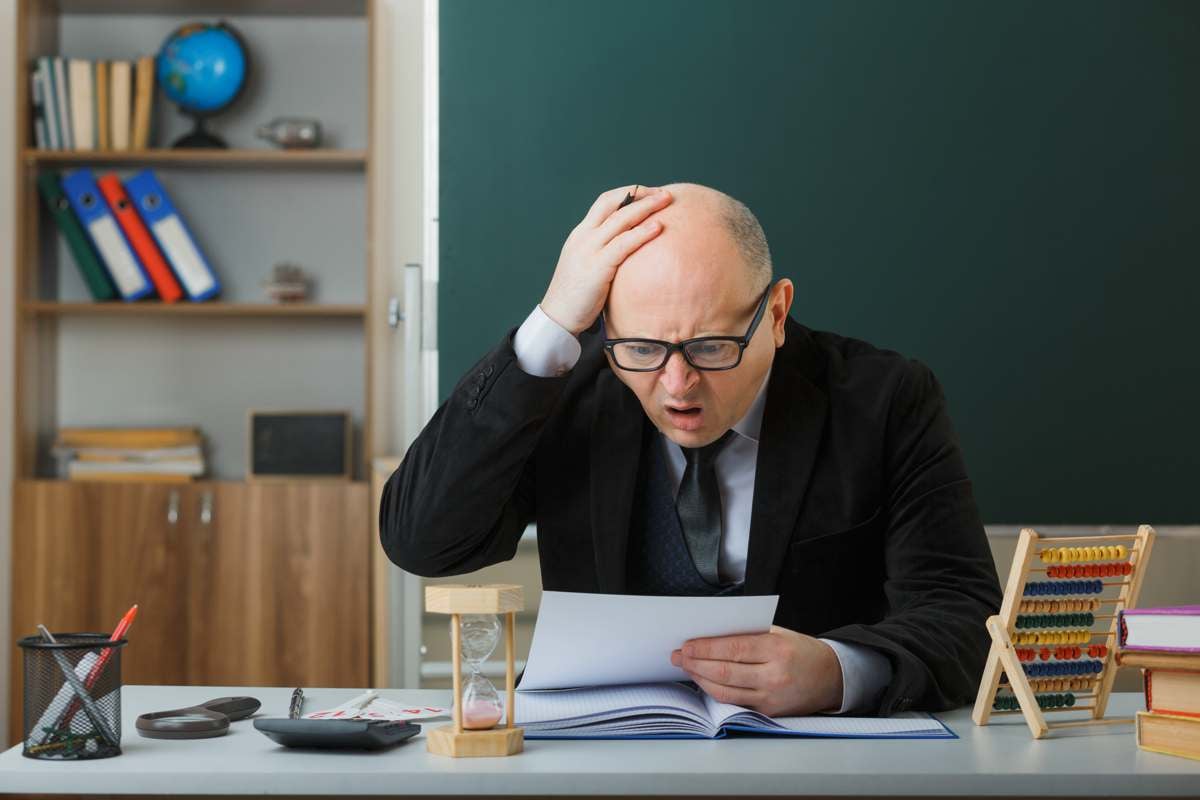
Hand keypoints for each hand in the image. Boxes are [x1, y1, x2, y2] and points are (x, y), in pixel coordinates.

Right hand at [540, 185, 672, 334]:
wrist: (557, 317)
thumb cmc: (577, 296)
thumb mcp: (588, 265)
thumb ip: (605, 252)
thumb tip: (631, 248)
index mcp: (581, 234)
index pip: (605, 202)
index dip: (629, 194)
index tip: (650, 194)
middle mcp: (584, 236)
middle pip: (614, 203)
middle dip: (641, 194)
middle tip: (664, 193)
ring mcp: (588, 250)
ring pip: (620, 219)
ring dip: (646, 207)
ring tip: (667, 201)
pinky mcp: (596, 267)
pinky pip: (623, 244)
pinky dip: (642, 233)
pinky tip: (658, 227)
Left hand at [670, 625, 843, 716]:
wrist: (831, 678)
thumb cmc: (801, 651)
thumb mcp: (778, 633)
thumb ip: (747, 634)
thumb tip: (710, 635)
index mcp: (777, 649)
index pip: (732, 649)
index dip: (705, 648)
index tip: (687, 645)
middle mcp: (774, 675)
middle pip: (724, 672)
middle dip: (695, 663)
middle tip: (678, 656)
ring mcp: (770, 697)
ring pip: (725, 691)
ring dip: (700, 679)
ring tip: (686, 668)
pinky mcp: (768, 712)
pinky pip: (734, 703)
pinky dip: (715, 692)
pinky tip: (704, 682)